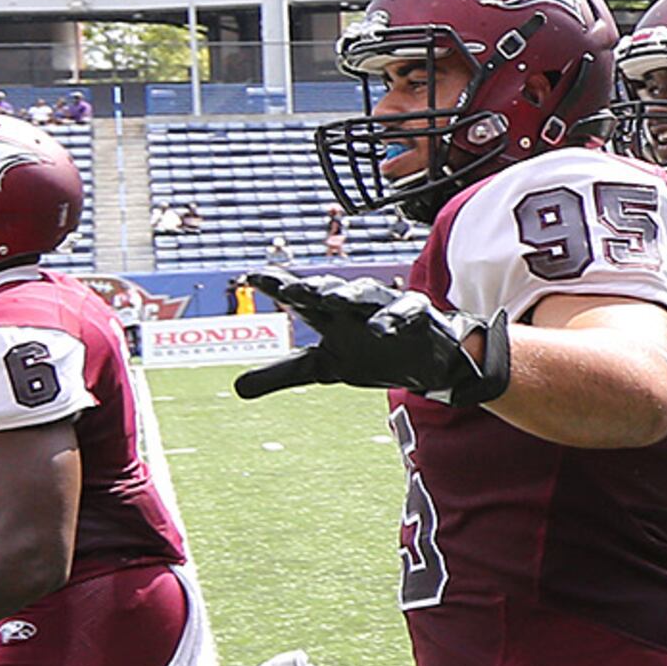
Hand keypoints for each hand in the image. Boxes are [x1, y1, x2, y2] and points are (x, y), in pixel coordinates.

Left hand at [234, 274, 511, 405]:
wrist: (429, 363)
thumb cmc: (374, 355)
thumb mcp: (325, 368)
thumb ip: (283, 374)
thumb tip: (237, 389)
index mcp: (330, 316)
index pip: (299, 298)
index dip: (277, 285)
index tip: (250, 276)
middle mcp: (355, 306)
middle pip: (329, 291)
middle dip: (311, 288)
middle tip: (290, 288)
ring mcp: (386, 307)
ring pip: (366, 294)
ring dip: (349, 295)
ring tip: (331, 299)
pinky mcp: (418, 317)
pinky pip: (406, 312)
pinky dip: (393, 318)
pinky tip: (381, 329)